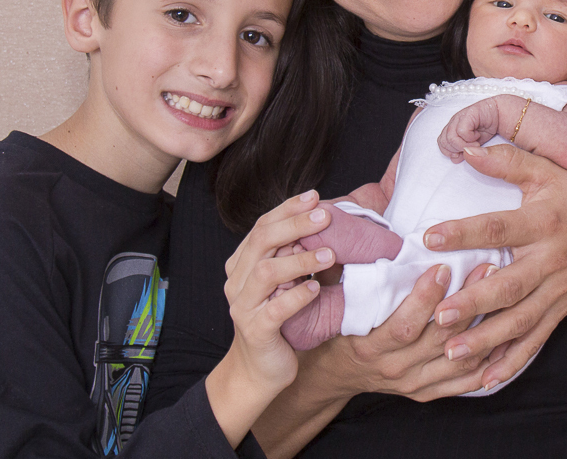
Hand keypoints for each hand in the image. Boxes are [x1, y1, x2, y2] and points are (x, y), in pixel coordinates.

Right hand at [210, 191, 339, 435]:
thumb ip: (293, 255)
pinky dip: (296, 297)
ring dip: (300, 259)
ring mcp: (243, 306)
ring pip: (266, 273)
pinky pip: (274, 310)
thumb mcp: (284, 283)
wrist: (259, 370)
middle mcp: (237, 281)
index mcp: (242, 264)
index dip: (287, 209)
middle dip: (294, 224)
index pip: (262, 226)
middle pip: (262, 241)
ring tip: (330, 254)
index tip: (314, 196)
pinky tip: (315, 289)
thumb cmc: (278, 321)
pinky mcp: (255, 331)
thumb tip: (324, 222)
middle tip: (325, 216)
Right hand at [303, 261, 497, 401]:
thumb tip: (373, 224)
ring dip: (484, 326)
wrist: (336, 374)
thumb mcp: (341, 302)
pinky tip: (504, 335)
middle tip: (487, 267)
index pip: (403, 324)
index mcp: (369, 344)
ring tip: (502, 293)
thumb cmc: (342, 328)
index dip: (425, 297)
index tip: (443, 265)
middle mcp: (393, 368)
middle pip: (438, 338)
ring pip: (458, 359)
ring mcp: (413, 383)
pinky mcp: (427, 392)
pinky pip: (464, 381)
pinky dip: (487, 361)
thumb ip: (358, 272)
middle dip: (466, 301)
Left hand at [422, 144, 566, 390]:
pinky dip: (511, 362)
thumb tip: (466, 149)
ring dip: (486, 339)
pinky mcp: (558, 312)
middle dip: (474, 302)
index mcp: (544, 222)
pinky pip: (535, 341)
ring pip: (520, 320)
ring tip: (451, 353)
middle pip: (510, 285)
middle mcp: (550, 260)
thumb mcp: (548, 172)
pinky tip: (485, 379)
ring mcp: (555, 291)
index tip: (430, 238)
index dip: (465, 232)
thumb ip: (508, 160)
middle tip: (438, 316)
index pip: (500, 227)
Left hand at [438, 97, 500, 161]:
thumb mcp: (473, 145)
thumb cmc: (485, 128)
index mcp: (452, 129)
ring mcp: (459, 118)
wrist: (498, 114)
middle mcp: (453, 123)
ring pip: (450, 137)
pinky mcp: (467, 115)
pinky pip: (462, 131)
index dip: (449, 152)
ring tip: (475, 144)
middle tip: (470, 149)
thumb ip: (462, 152)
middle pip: (444, 141)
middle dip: (457, 150)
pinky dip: (470, 138)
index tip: (461, 155)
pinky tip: (477, 136)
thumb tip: (454, 159)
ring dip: (464, 145)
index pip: (441, 143)